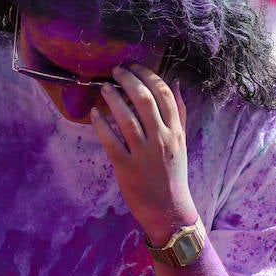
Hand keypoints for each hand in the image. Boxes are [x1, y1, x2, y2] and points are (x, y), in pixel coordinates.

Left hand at [90, 66, 196, 246]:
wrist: (169, 209)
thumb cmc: (173, 173)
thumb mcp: (182, 142)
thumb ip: (179, 113)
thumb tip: (176, 84)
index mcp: (175, 131)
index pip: (164, 94)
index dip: (148, 75)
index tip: (134, 66)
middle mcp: (161, 139)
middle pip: (144, 100)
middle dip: (128, 80)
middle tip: (116, 71)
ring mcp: (143, 153)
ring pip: (126, 118)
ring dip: (113, 98)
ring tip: (104, 88)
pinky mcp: (125, 167)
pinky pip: (111, 140)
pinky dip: (101, 124)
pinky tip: (94, 113)